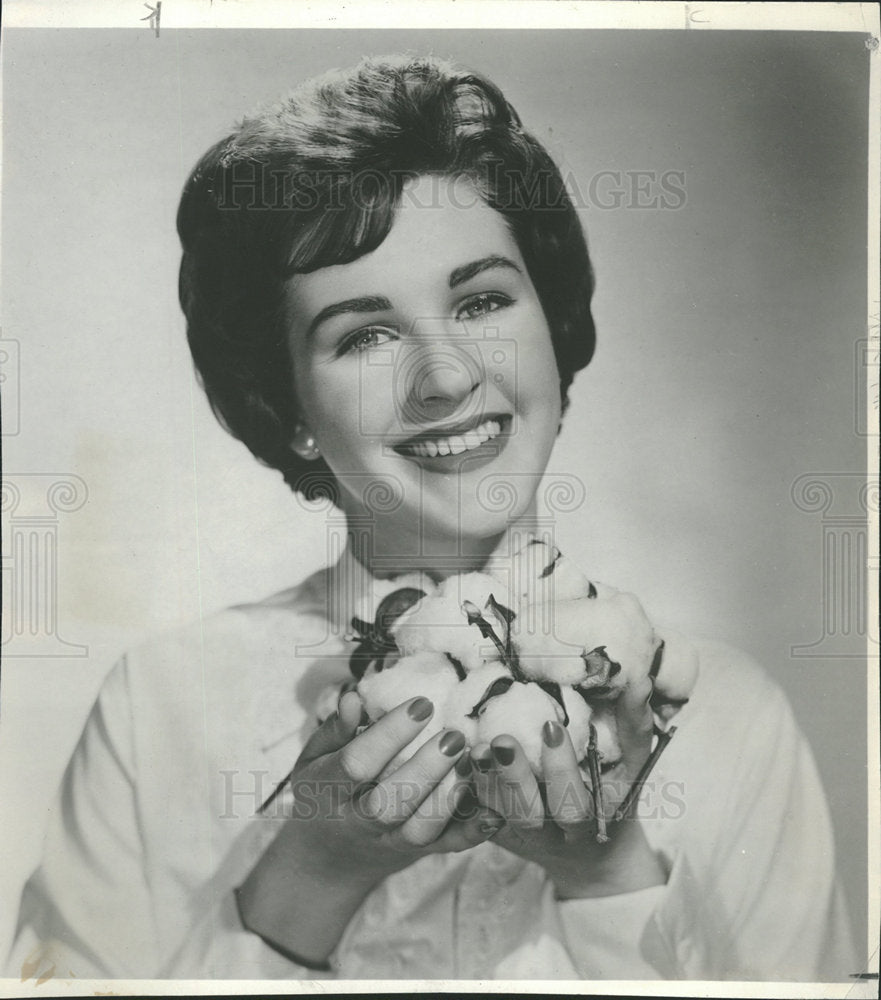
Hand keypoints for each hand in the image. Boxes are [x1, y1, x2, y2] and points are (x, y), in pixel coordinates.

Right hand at [237, 691, 503, 962]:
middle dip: (425, 770)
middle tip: (455, 735)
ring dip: (450, 797)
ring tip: (472, 760)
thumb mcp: (315, 758)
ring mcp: (389, 841)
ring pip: (419, 831)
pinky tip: (495, 809)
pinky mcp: (417, 854)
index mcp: (328, 790)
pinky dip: (473, 831)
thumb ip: (335, 730)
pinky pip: (446, 847)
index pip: (355, 765)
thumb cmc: (325, 791)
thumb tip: (355, 698)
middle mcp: (357, 821)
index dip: (389, 735)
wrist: (327, 859)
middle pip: (388, 806)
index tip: (422, 704)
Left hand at [469, 675, 667, 898]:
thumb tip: (638, 680)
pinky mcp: (494, 828)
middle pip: (528, 816)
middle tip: (501, 740)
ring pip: (496, 815)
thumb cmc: (613, 796)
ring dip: (485, 780)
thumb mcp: (632, 765)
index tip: (551, 726)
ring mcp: (518, 834)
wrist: (590, 855)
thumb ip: (634, 725)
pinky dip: (465, 788)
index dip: (560, 770)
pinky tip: (458, 757)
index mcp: (588, 822)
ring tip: (475, 746)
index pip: (573, 805)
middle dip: (514, 779)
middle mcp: (550, 833)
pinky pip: (473, 814)